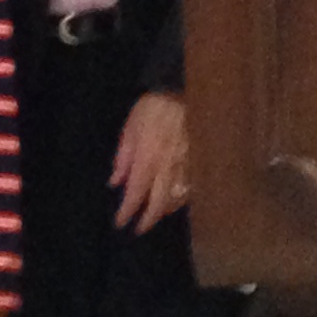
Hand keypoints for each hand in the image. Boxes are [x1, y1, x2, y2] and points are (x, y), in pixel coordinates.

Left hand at [111, 90, 191, 230]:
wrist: (186, 88)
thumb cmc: (154, 106)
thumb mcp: (131, 127)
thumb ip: (123, 157)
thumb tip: (115, 182)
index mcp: (148, 158)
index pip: (136, 193)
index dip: (128, 211)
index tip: (120, 223)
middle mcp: (168, 167)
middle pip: (160, 202)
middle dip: (149, 219)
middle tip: (140, 228)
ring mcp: (188, 165)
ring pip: (179, 197)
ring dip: (167, 209)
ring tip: (158, 213)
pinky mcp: (201, 160)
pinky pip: (193, 185)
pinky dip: (184, 196)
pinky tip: (179, 197)